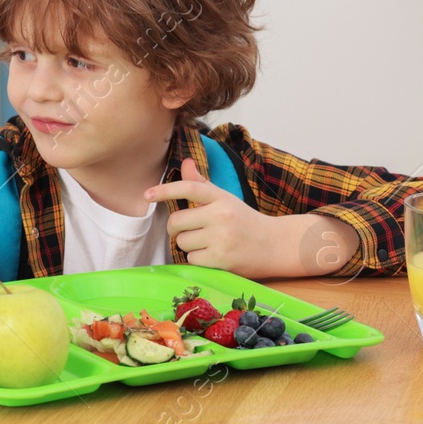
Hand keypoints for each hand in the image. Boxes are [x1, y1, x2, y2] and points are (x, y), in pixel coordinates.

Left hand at [147, 157, 342, 276]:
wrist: (275, 246)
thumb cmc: (244, 221)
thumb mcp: (225, 200)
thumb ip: (202, 185)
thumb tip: (185, 163)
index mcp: (221, 198)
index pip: (188, 188)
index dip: (165, 190)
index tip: (147, 195)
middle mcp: (221, 215)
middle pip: (176, 222)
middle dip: (176, 229)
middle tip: (188, 231)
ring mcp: (222, 238)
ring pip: (182, 242)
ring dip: (188, 246)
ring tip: (207, 244)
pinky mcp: (222, 259)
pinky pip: (191, 259)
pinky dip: (196, 259)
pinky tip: (212, 256)